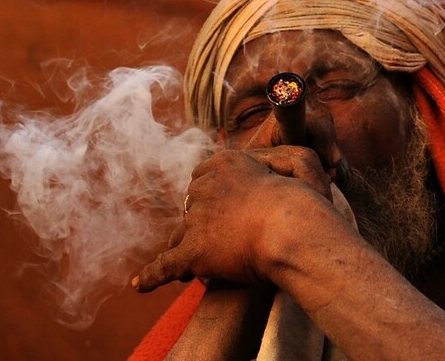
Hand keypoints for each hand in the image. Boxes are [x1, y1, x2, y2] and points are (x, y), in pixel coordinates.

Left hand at [133, 146, 333, 291]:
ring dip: (185, 246)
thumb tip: (265, 164)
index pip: (204, 177)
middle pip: (192, 206)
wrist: (294, 229)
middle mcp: (204, 187)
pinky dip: (153, 275)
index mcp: (225, 163)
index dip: (213, 195)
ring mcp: (196, 220)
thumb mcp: (298, 166)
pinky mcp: (194, 251)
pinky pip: (166, 265)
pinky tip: (140, 285)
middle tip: (220, 239)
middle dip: (202, 221)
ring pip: (182, 234)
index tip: (224, 208)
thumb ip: (282, 159)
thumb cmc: (304, 200)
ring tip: (192, 264)